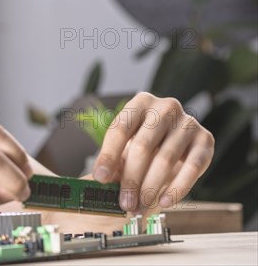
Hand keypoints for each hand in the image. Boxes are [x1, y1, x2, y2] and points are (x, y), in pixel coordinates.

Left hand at [92, 92, 214, 215]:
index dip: (108, 155)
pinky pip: (192, 168)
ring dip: (151, 187)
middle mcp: (165, 107)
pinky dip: (177, 188)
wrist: (176, 138)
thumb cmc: (145, 141)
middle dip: (131, 179)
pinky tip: (164, 202)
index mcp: (140, 102)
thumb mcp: (126, 144)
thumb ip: (114, 159)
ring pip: (165, 159)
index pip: (120, 129)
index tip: (101, 179)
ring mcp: (188, 122)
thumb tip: (102, 181)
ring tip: (140, 205)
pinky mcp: (206, 139)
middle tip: (124, 202)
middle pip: (142, 146)